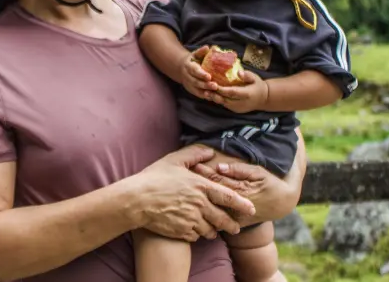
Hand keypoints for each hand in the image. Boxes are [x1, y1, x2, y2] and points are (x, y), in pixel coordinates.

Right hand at [129, 144, 255, 241]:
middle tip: (236, 228)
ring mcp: (191, 220)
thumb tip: (209, 151)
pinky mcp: (182, 231)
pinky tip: (193, 230)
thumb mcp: (174, 160)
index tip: (251, 209)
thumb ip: (194, 154)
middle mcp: (200, 205)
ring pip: (210, 230)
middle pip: (223, 219)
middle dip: (231, 225)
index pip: (228, 197)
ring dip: (213, 230)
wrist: (137, 200)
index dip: (242, 204)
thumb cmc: (154, 178)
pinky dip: (197, 234)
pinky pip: (195, 236)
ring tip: (212, 229)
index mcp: (201, 186)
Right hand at [177, 46, 219, 99]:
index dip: (201, 74)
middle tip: (215, 86)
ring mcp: (190, 85)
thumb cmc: (193, 61)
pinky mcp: (193, 91)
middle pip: (196, 82)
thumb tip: (207, 47)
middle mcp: (188, 77)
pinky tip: (216, 99)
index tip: (209, 76)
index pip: (194, 71)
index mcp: (189, 67)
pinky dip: (208, 97)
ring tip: (217, 95)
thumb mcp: (195, 54)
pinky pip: (201, 95)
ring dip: (208, 93)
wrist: (182, 69)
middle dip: (206, 85)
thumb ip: (201, 52)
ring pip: (198, 91)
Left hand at [191, 150, 303, 226]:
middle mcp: (236, 205)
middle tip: (182, 176)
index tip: (191, 164)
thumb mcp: (257, 172)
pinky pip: (217, 220)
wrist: (280, 204)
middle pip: (211, 194)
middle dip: (197, 184)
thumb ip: (239, 169)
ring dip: (199, 199)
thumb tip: (220, 167)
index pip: (217, 180)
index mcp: (240, 190)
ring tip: (185, 189)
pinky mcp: (235, 223)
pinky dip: (205, 213)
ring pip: (212, 208)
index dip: (203, 172)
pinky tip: (194, 207)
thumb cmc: (268, 183)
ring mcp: (235, 216)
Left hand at [202, 70, 268, 112]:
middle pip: (225, 99)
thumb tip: (239, 72)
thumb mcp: (255, 78)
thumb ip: (247, 75)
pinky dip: (217, 99)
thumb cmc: (258, 85)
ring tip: (205, 91)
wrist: (263, 98)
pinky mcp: (235, 110)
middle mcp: (241, 103)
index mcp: (247, 94)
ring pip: (223, 103)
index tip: (213, 83)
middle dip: (214, 94)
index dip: (222, 89)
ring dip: (214, 98)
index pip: (232, 92)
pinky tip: (210, 94)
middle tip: (205, 87)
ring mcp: (237, 108)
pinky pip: (224, 105)